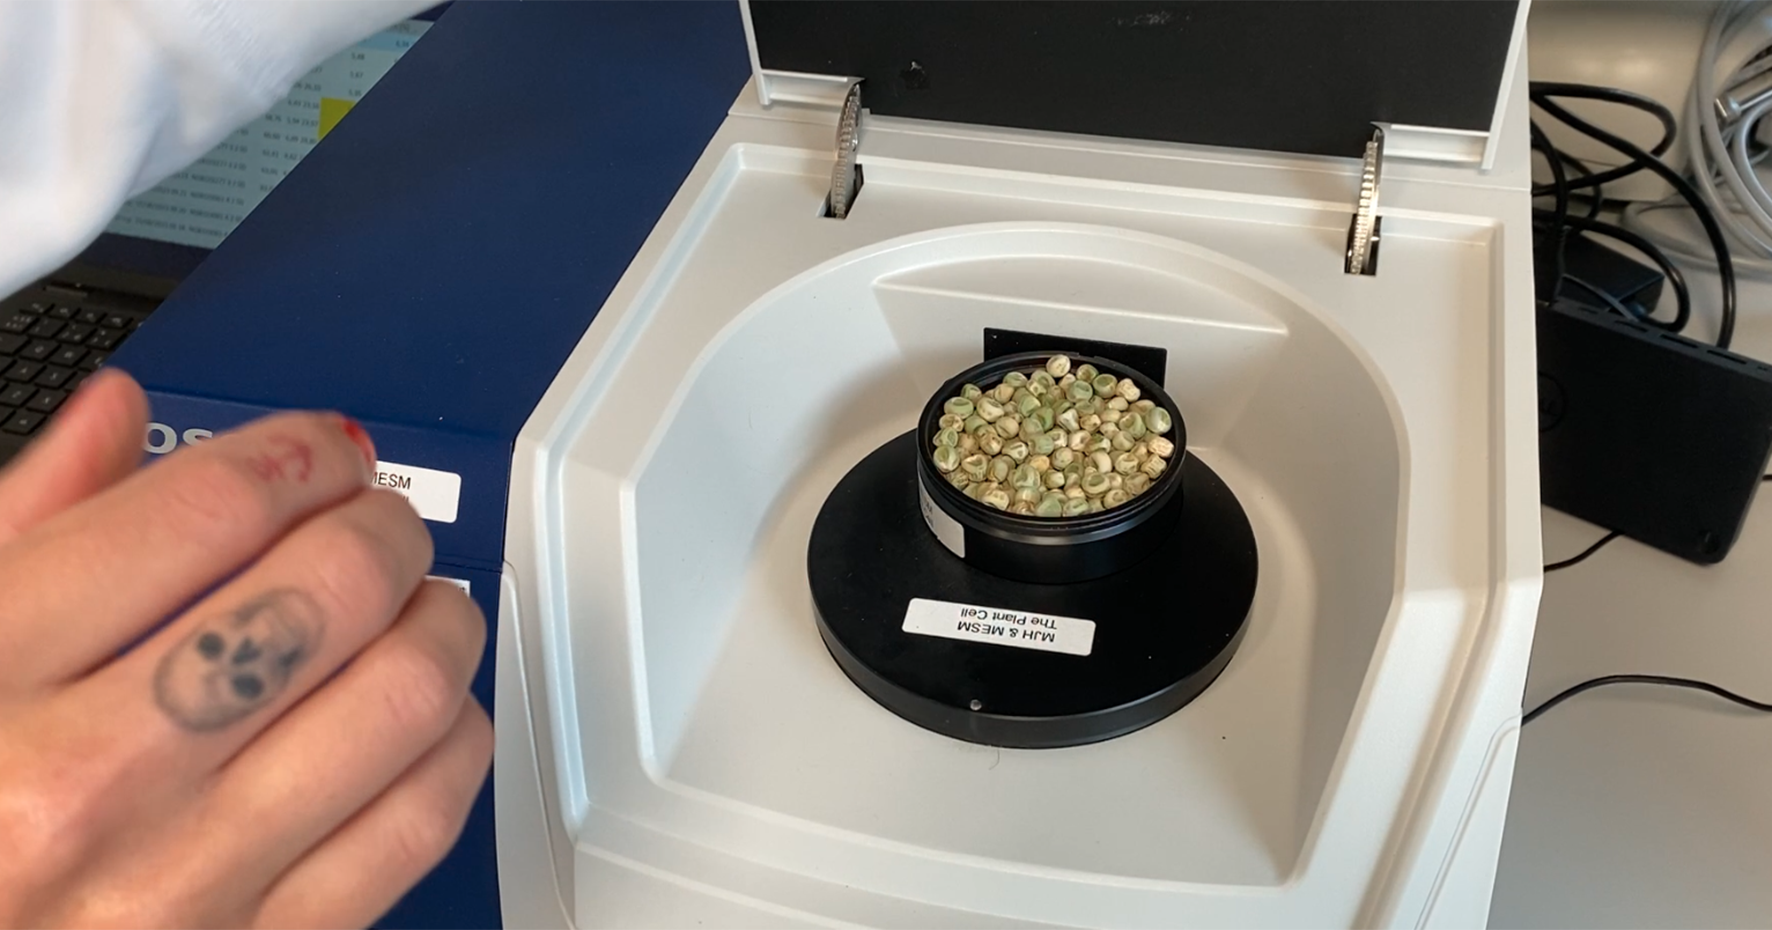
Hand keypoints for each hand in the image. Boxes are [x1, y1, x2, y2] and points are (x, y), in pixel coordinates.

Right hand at [0, 371, 491, 929]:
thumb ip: (22, 530)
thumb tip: (117, 414)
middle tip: (377, 522)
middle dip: (382, 526)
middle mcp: (90, 789)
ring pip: (402, 697)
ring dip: (437, 623)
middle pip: (329, 588)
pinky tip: (423, 716)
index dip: (296, 453)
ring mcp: (186, 882)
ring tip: (415, 605)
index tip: (318, 452)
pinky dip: (450, 742)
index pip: (208, 510)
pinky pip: (418, 822)